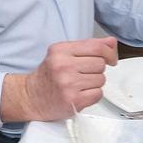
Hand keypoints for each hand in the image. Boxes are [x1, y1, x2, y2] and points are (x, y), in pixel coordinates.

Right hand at [3, 37, 117, 121]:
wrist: (31, 97)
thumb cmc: (49, 75)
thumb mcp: (62, 54)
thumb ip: (88, 46)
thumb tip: (111, 42)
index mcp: (60, 50)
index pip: (96, 47)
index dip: (109, 52)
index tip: (110, 59)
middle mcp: (63, 65)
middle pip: (101, 64)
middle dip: (96, 69)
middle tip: (83, 73)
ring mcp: (68, 83)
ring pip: (101, 79)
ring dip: (94, 83)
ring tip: (79, 84)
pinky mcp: (74, 100)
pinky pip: (98, 94)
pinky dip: (93, 94)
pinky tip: (80, 93)